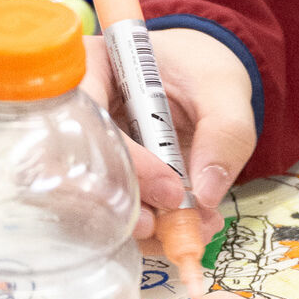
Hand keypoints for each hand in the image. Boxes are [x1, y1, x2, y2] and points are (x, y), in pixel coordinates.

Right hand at [82, 27, 256, 271]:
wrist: (199, 82)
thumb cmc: (202, 71)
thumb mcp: (224, 89)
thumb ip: (224, 132)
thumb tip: (204, 193)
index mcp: (93, 66)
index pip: (91, 117)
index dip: (128, 161)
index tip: (172, 189)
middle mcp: (75, 109)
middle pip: (75, 167)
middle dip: (124, 205)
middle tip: (165, 227)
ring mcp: (83, 149)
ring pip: (88, 200)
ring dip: (137, 225)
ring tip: (187, 232)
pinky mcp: (100, 180)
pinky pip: (110, 213)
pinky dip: (145, 231)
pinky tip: (184, 229)